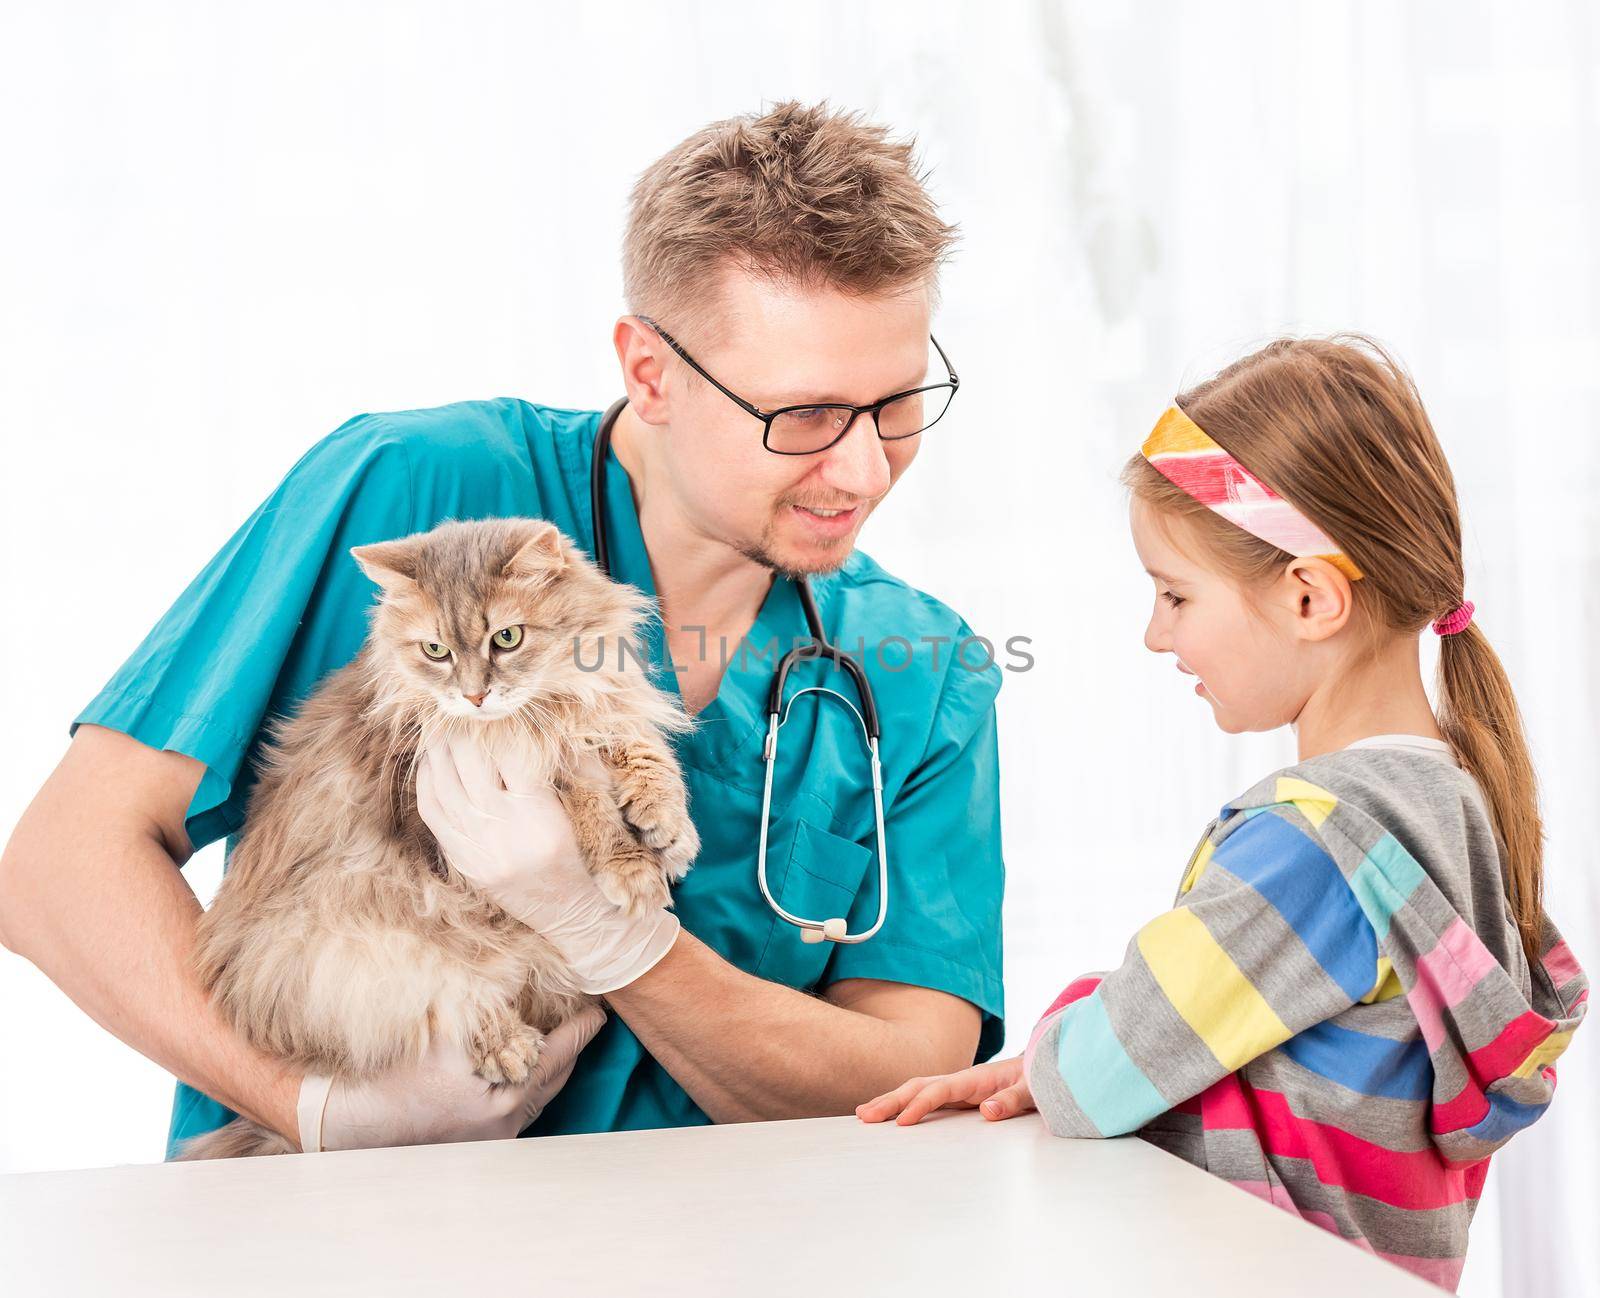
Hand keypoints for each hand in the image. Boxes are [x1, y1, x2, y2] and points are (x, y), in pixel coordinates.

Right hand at [297, 1006, 606, 1151]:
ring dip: (548, 1066)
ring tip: (560, 1035)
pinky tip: (521, 1062)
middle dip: (570, 1049)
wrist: (345, 1119)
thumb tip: (519, 971)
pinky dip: (526, 1082)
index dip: (581, 1031)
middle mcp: (502, 1129)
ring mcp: (488, 1139)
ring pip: (535, 1097)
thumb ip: (486, 1003)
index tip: (600, 1010)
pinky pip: (514, 1108)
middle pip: (552, 1082)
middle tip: (586, 1018)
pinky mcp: (472, 1141)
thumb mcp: (443, 1029)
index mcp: (502, 1105)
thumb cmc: (392, 1074)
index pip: (557, 1058)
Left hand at [414, 733, 679, 994]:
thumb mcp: (592, 809)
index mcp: (542, 819)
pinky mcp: (463, 862)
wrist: (576, 915)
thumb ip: (576, 765)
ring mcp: (479, 851)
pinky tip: (432, 760)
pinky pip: (432, 812)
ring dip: (440, 749)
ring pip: (444, 784)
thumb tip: (555, 723)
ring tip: (443, 726)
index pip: (510, 755)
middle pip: (470, 765)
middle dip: (465, 731)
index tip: (501, 708)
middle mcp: (506, 835)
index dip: (503, 726)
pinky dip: (428, 780)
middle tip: (465, 708)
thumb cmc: (589, 856)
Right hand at [854, 1055, 1034, 1125]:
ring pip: (918, 1090)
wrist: (1048, 1065)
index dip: (920, 1104)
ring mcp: (960, 1088)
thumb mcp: (1034, 1090)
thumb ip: (1013, 1100)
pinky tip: (891, 1116)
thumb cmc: (1041, 1078)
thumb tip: (987, 1111)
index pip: (940, 1090)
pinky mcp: (961, 1096)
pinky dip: (906, 1104)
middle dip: (891, 1100)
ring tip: (865, 1114)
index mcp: (976, 1078)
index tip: (902, 1122)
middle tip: (864, 1116)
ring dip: (892, 1100)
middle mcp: (962, 1080)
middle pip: (919, 1086)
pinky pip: (928, 1099)